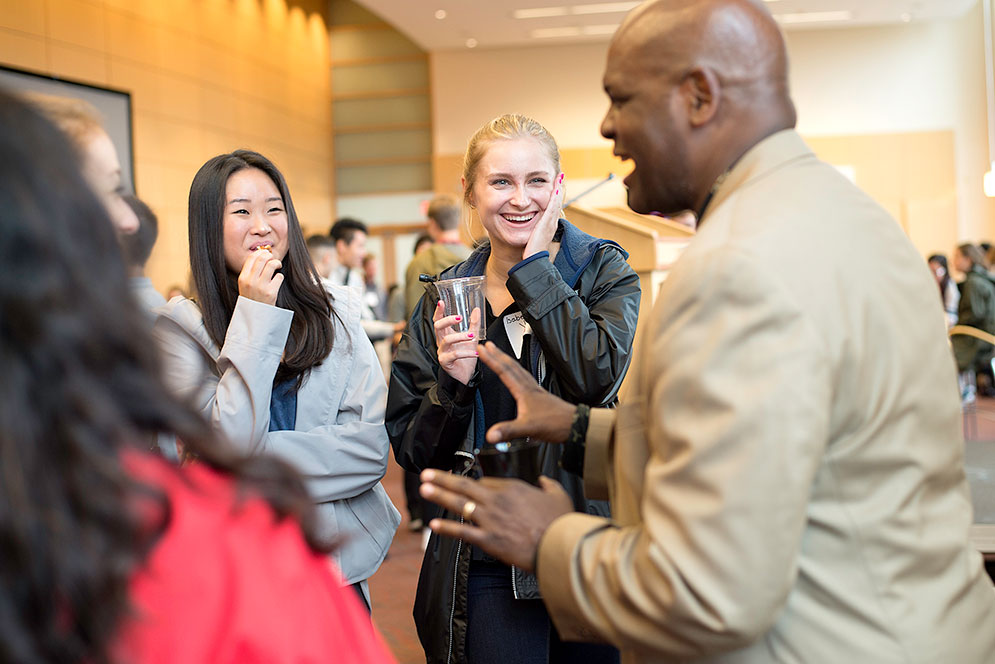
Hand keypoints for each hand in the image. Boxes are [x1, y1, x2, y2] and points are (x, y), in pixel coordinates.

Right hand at [237, 249, 283, 305]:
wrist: (255, 317)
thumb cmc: (252, 299)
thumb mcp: (245, 285)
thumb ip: (250, 272)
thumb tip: (262, 255)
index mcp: (243, 278)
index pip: (251, 258)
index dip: (260, 252)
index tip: (265, 252)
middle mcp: (250, 281)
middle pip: (262, 259)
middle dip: (270, 256)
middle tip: (273, 258)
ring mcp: (261, 287)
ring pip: (272, 265)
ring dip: (277, 263)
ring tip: (278, 266)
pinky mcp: (271, 292)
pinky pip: (279, 277)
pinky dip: (280, 277)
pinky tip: (277, 281)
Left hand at [420, 469, 572, 571]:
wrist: (557, 546)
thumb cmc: (559, 523)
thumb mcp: (558, 494)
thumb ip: (548, 484)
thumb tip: (544, 481)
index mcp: (513, 488)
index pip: (487, 481)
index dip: (475, 482)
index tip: (466, 483)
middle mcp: (497, 501)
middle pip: (464, 486)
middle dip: (443, 478)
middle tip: (426, 473)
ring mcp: (490, 520)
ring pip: (459, 504)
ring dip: (439, 495)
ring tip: (424, 489)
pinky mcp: (488, 540)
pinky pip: (463, 532)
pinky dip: (446, 529)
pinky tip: (434, 525)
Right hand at [434, 300, 480, 384]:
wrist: (466, 375)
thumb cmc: (466, 357)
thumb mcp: (472, 338)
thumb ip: (473, 324)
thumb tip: (476, 310)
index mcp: (445, 334)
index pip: (438, 320)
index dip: (438, 311)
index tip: (441, 302)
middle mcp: (442, 342)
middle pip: (438, 327)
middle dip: (447, 320)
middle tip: (459, 317)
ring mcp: (442, 352)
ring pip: (447, 340)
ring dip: (460, 336)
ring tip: (472, 336)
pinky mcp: (445, 362)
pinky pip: (454, 355)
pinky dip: (465, 353)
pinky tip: (474, 352)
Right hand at [477, 341, 575, 442]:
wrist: (575, 425)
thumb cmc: (556, 424)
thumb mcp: (528, 429)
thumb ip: (508, 431)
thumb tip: (491, 435)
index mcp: (525, 392)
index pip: (504, 371)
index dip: (491, 360)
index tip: (481, 349)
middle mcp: (530, 388)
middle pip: (511, 366)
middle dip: (498, 354)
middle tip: (487, 345)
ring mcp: (536, 391)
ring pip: (519, 370)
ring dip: (507, 361)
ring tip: (499, 355)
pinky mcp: (540, 397)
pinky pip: (525, 379)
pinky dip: (518, 373)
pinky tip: (518, 377)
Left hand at [523, 172, 564, 258]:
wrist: (534, 261)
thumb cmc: (532, 254)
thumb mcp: (532, 241)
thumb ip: (532, 234)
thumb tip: (530, 232)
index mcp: (549, 227)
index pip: (552, 209)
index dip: (554, 198)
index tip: (555, 188)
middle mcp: (552, 223)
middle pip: (557, 203)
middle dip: (558, 190)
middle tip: (559, 178)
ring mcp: (551, 223)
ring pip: (557, 202)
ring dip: (558, 189)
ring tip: (559, 177)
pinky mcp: (548, 222)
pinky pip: (553, 205)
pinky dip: (556, 195)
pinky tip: (556, 185)